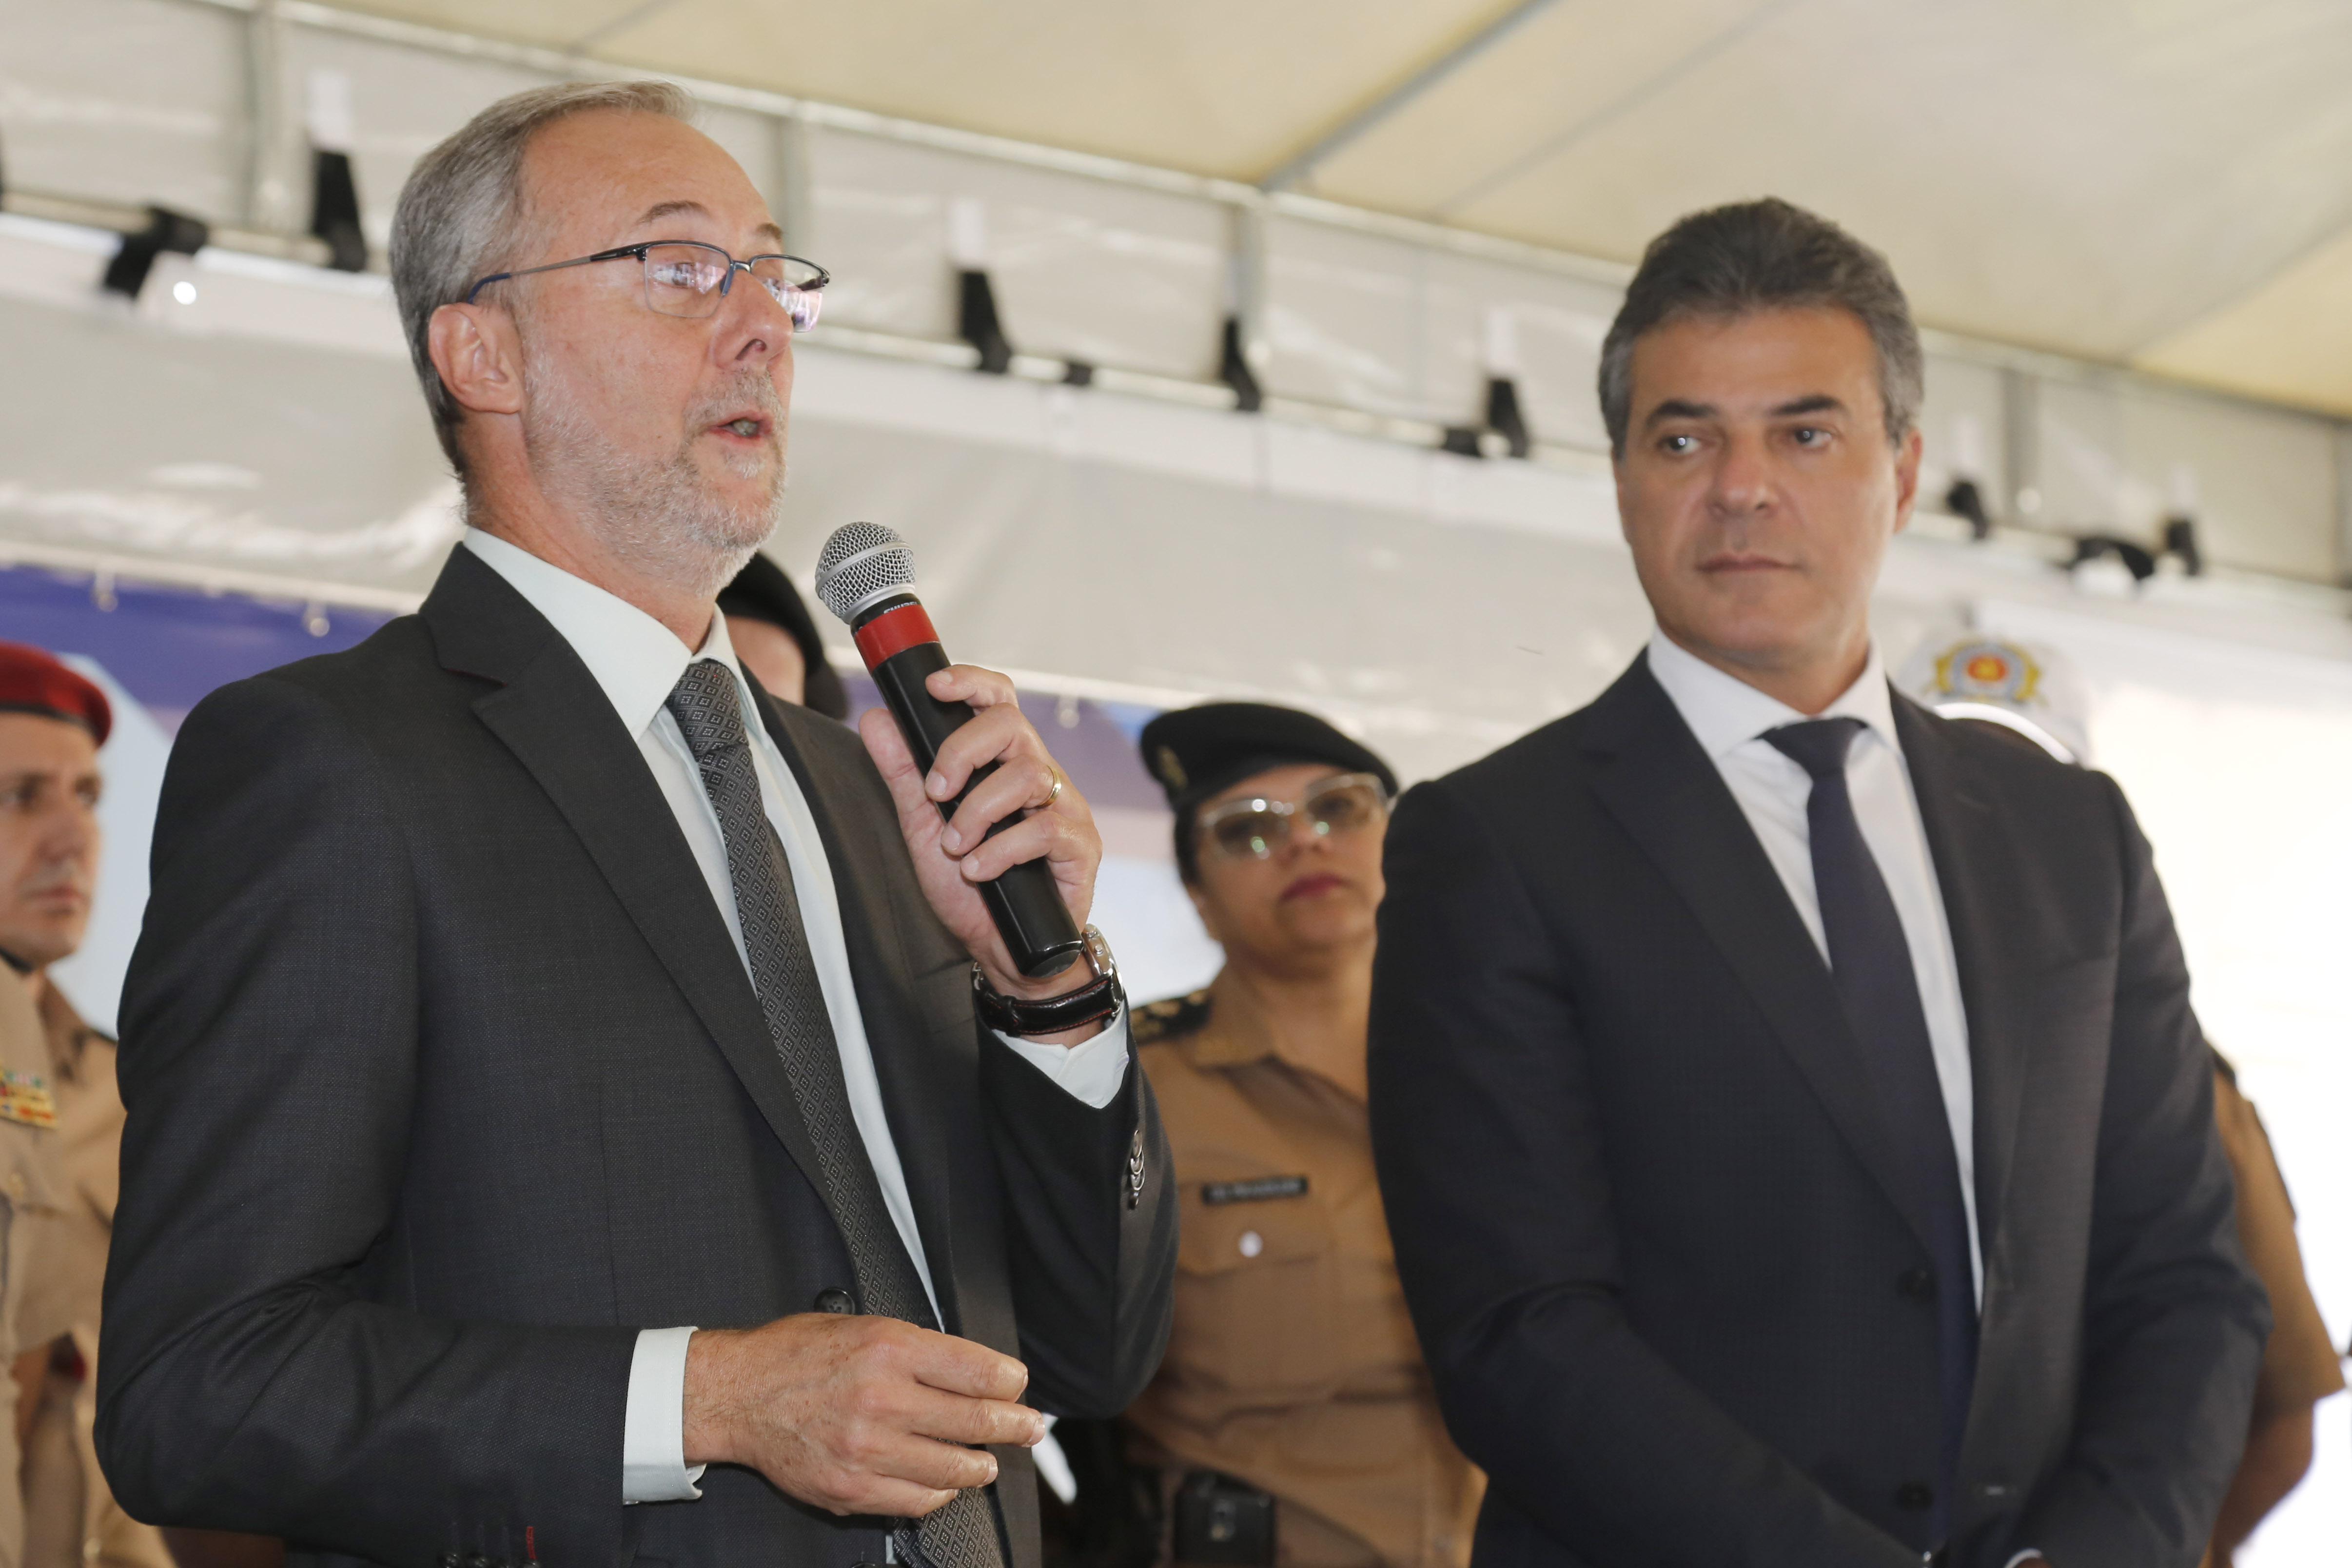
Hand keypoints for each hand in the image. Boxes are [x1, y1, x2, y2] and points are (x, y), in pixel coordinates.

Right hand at [682, 1313, 1044, 1516]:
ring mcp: (867, 1449)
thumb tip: (974, 1373)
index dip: (1010, 1382)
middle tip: (1030, 1428)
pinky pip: (917, 1499)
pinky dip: (940, 1492)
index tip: (1019, 1386)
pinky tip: (945, 1482)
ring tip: (989, 1461)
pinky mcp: (851, 1488)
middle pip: (976, 1421)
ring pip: (953, 1467)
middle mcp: (883, 1398)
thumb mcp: (863, 1325)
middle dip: (1014, 1426)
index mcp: (891, 1348)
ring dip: (982, 1465)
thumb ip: (919, 1349)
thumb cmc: (797, 1354)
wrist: (737, 1394)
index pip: (978, 1369)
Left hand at [860, 665, 1100, 1000]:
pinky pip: (1042, 828)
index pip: (998, 701)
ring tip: (955, 848)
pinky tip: (979, 871)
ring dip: (977, 812)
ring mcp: (1064, 807)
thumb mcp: (922, 827)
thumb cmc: (970, 888)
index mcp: (1003, 763)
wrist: (1004, 950)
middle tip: (936, 792)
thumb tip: (876, 720)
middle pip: (1011, 725)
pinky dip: (1000, 851)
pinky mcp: (1080, 845)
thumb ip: (903, 773)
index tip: (933, 688)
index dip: (971, 683)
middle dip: (962, 751)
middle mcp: (1039, 775)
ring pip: (1026, 775)